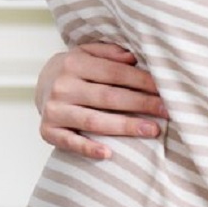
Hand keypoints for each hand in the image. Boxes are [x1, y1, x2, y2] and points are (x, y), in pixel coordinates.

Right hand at [37, 43, 166, 158]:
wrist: (40, 85)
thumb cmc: (74, 70)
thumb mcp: (86, 53)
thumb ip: (108, 53)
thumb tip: (132, 57)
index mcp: (73, 63)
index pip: (114, 72)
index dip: (141, 81)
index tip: (165, 89)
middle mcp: (62, 86)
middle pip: (108, 97)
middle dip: (141, 103)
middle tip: (167, 111)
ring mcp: (54, 110)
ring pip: (94, 121)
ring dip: (125, 126)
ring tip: (153, 130)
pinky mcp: (47, 131)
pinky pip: (69, 142)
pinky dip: (88, 149)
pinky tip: (109, 154)